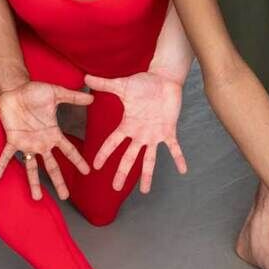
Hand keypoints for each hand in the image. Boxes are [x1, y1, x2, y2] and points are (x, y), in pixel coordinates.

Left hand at [0, 81, 93, 201]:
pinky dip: (1, 165)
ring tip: (36, 198)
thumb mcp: (56, 93)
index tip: (87, 172)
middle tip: (65, 197)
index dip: (78, 161)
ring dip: (33, 183)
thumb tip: (91, 97)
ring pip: (31, 167)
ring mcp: (27, 143)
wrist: (15, 88)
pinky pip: (7, 155)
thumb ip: (73, 97)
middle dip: (58, 182)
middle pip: (52, 167)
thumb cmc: (34, 91)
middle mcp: (41, 143)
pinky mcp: (12, 139)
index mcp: (53, 134)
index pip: (69, 151)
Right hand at [83, 71, 187, 193]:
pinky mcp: (169, 131)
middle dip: (122, 173)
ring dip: (147, 175)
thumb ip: (104, 84)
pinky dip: (178, 158)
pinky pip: (174, 148)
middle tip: (115, 188)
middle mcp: (140, 134)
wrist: (163, 79)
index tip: (95, 166)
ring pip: (149, 159)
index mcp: (128, 125)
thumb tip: (85, 77)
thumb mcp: (122, 85)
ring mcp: (154, 134)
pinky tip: (183, 170)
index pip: (112, 143)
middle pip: (129, 157)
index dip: (104, 154)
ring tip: (145, 191)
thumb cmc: (143, 82)